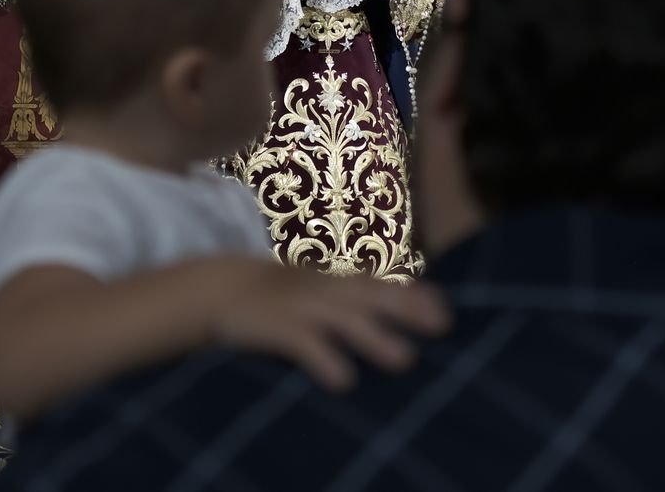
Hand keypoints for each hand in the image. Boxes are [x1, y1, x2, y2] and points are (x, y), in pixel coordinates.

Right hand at [211, 263, 450, 390]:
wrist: (218, 288)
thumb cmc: (276, 295)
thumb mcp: (314, 287)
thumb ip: (349, 296)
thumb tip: (395, 311)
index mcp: (333, 283)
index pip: (380, 285)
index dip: (413, 295)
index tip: (446, 310)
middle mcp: (323, 291)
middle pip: (370, 298)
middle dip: (406, 310)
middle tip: (442, 326)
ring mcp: (300, 307)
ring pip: (342, 320)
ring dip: (374, 337)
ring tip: (404, 359)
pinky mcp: (275, 327)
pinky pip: (303, 343)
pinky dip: (323, 359)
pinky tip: (343, 381)